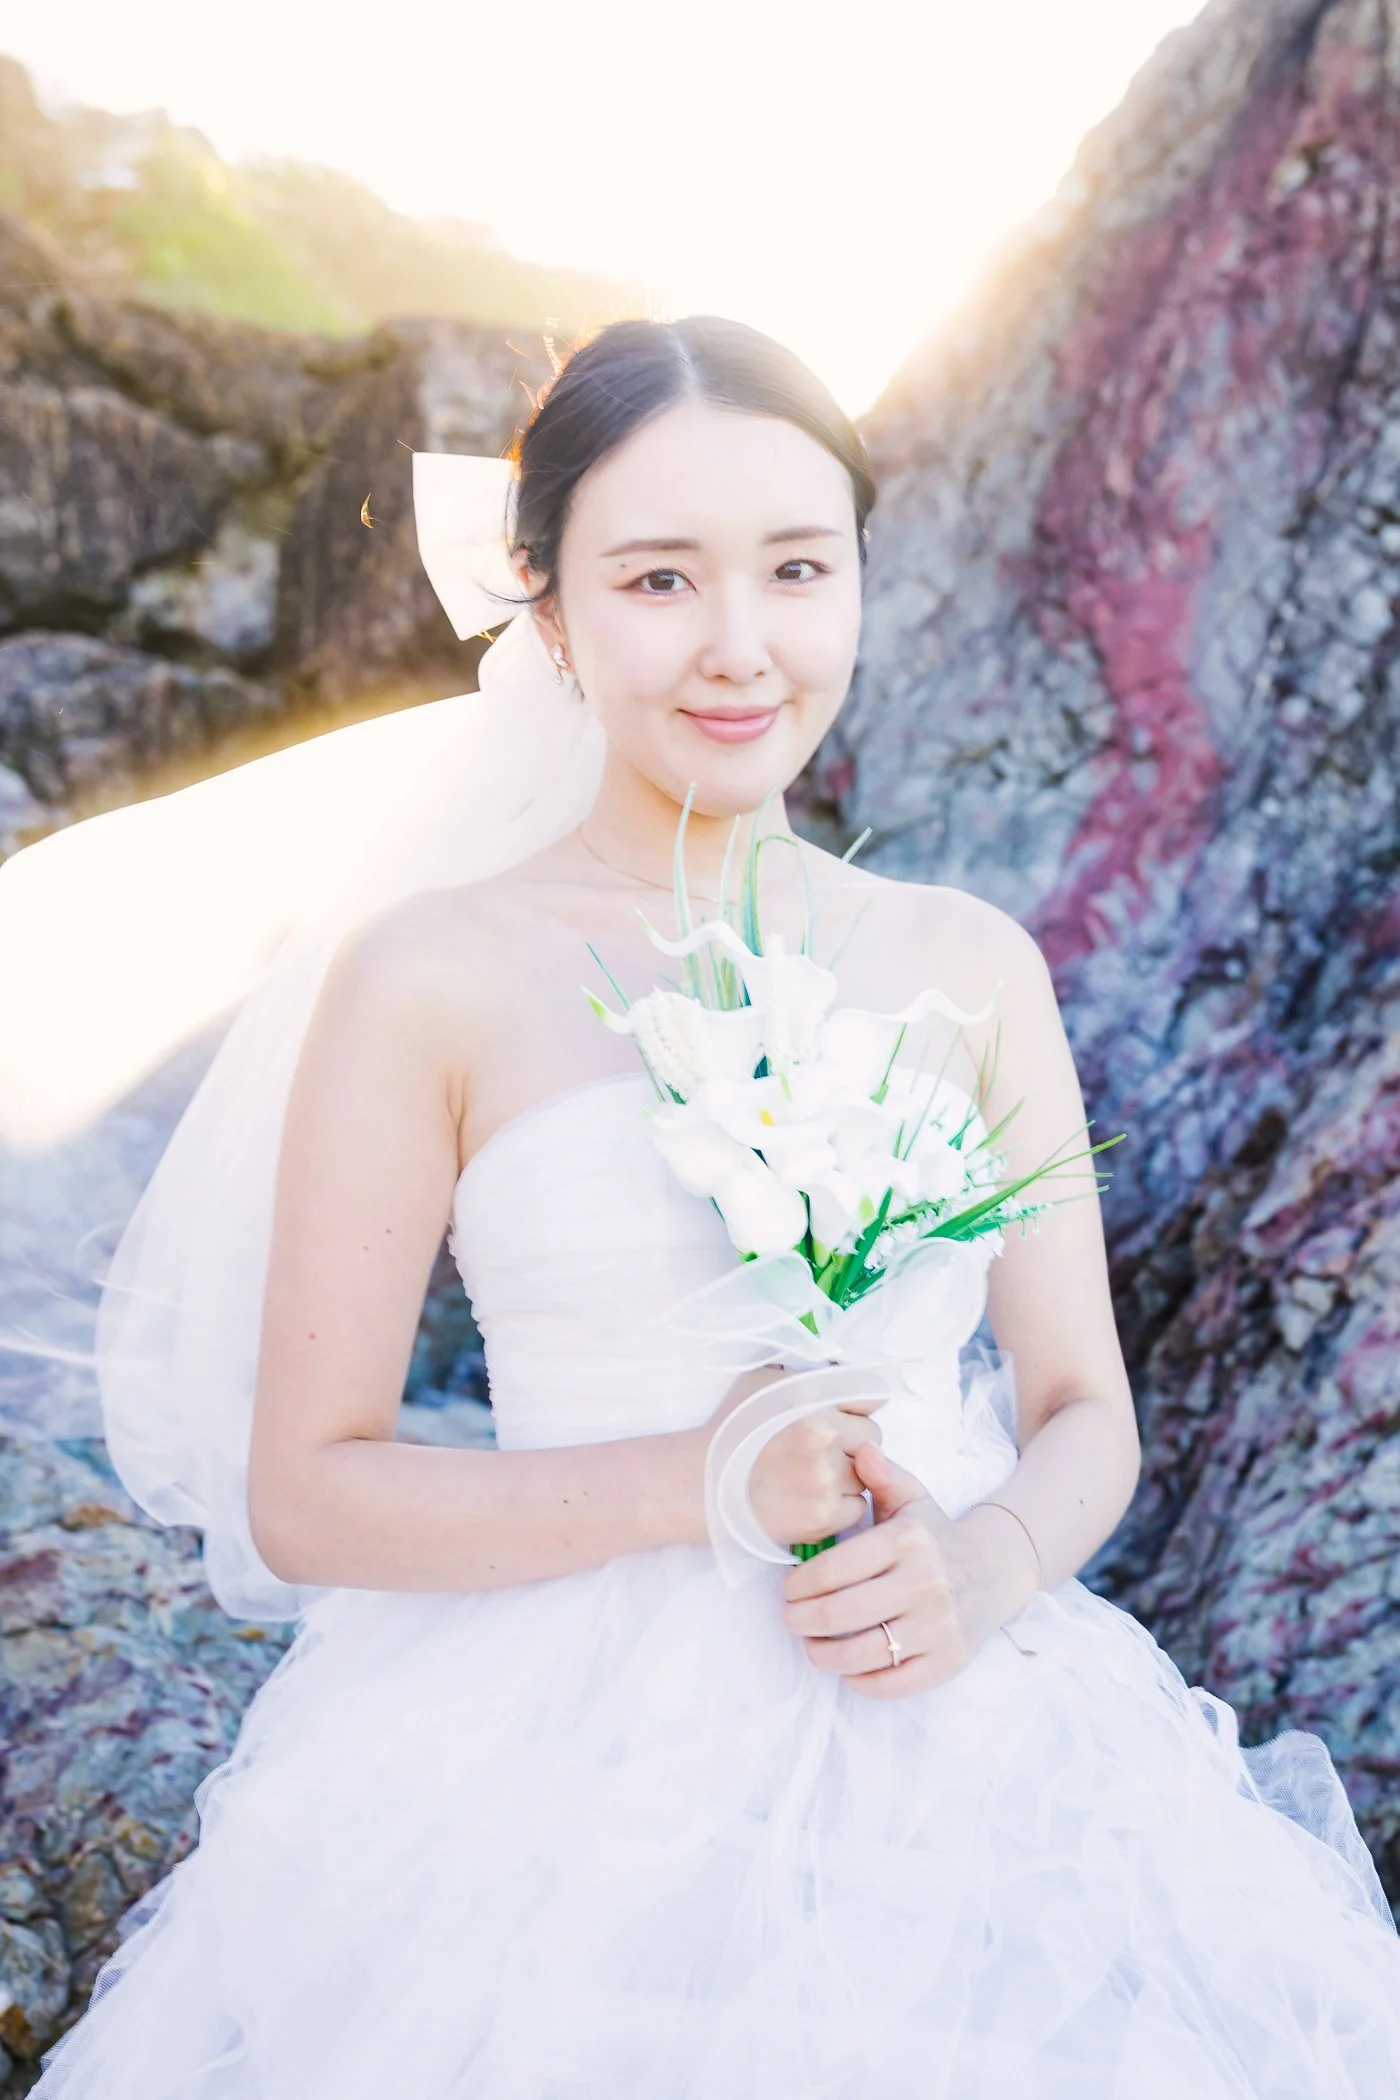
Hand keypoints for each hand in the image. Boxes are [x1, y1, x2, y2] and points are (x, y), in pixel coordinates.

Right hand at [703, 1365, 882, 1548]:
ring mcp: (825, 1477)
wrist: (698, 1483)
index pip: (872, 1394)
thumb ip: (810, 1373)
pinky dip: (840, 1504)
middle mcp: (823, 1434)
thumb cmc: (730, 1427)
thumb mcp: (764, 1379)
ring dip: (848, 1474)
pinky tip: (811, 1498)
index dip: (859, 1405)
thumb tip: (844, 1368)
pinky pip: (857, 1506)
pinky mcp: (823, 1515)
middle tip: (823, 1449)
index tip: (846, 1414)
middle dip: (852, 1441)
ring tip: (813, 1475)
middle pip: (872, 1436)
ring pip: (867, 1473)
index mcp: (812, 1395)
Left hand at [780, 1440, 1037, 1697]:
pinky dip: (859, 1680)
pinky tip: (847, 1666)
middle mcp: (927, 1583)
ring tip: (811, 1644)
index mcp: (910, 1540)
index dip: (798, 1585)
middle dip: (800, 1620)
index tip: (787, 1590)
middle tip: (790, 1618)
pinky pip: (890, 1684)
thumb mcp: (911, 1498)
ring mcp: (939, 1626)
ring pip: (860, 1655)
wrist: (992, 1572)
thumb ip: (882, 1475)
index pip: (834, 1570)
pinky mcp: (948, 1662)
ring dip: (822, 1654)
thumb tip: (860, 1449)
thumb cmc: (934, 1535)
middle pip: (840, 1615)